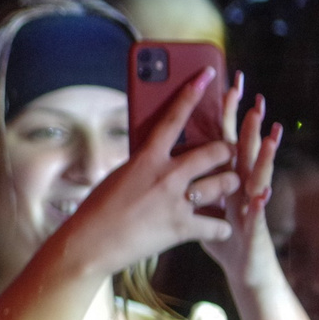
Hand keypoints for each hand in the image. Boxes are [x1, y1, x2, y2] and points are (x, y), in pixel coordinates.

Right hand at [62, 69, 237, 275]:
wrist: (89, 245)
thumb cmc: (96, 211)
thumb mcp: (118, 176)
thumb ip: (144, 164)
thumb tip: (160, 155)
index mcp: (146, 159)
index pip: (174, 118)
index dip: (193, 93)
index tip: (208, 74)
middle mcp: (166, 176)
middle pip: (216, 152)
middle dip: (228, 152)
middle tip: (227, 156)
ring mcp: (176, 202)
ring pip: (226, 184)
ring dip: (229, 186)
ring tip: (225, 188)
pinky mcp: (182, 229)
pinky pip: (218, 225)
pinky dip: (219, 226)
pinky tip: (214, 226)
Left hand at [197, 75, 283, 282]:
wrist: (243, 266)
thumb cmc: (220, 235)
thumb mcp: (203, 202)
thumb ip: (191, 181)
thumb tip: (165, 157)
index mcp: (222, 175)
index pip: (222, 137)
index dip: (225, 113)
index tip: (225, 85)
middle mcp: (240, 184)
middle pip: (243, 149)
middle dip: (250, 126)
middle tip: (255, 101)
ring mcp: (250, 202)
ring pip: (256, 174)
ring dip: (263, 155)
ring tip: (269, 134)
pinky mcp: (253, 226)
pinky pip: (255, 213)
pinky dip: (258, 202)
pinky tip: (261, 191)